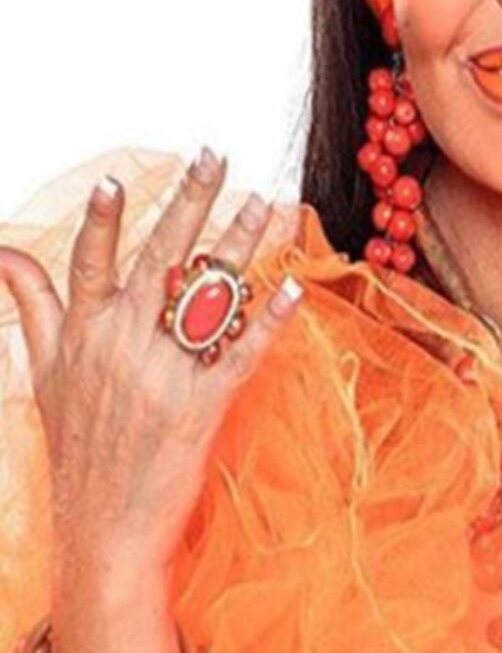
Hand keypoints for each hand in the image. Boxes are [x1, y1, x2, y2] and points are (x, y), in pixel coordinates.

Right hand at [0, 147, 303, 577]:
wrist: (103, 525)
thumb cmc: (78, 444)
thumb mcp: (47, 370)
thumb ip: (35, 305)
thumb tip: (6, 251)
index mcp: (83, 335)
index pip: (90, 264)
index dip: (102, 220)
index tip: (117, 179)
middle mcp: (120, 345)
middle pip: (159, 258)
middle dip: (188, 201)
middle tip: (216, 155)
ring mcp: (162, 374)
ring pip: (205, 294)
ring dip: (240, 244)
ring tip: (267, 202)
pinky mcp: (201, 404)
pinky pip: (240, 351)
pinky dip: (268, 319)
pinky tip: (294, 287)